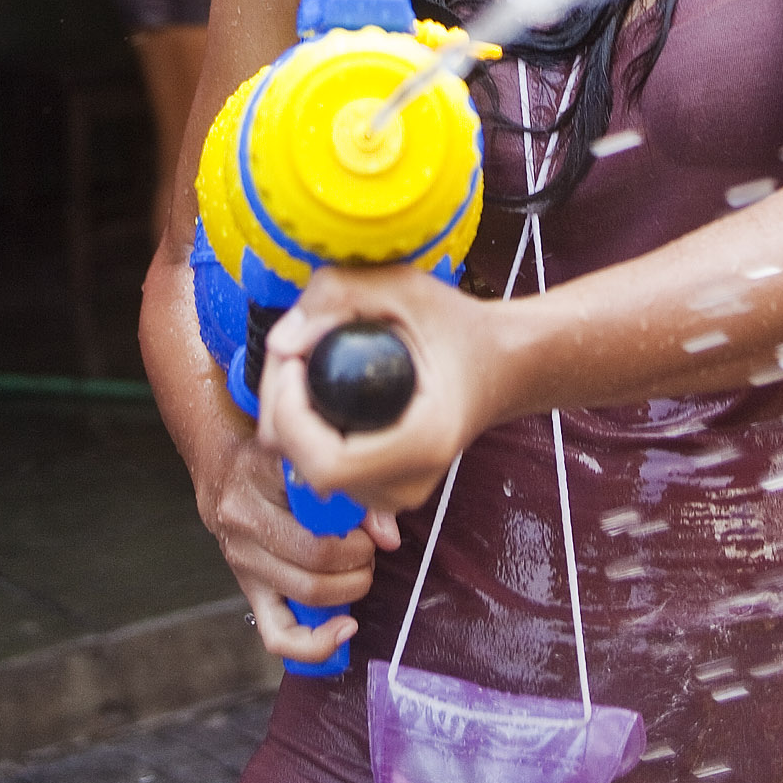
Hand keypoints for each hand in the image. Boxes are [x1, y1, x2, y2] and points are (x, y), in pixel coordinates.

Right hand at [193, 424, 393, 666]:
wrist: (221, 471)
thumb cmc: (272, 461)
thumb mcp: (308, 458)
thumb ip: (355, 493)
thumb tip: (389, 539)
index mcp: (261, 476)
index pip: (319, 508)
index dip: (355, 526)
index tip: (368, 530)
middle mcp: (246, 521)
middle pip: (316, 556)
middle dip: (357, 561)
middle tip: (366, 552)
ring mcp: (244, 560)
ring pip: (306, 592)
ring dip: (347, 590)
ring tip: (356, 574)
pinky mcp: (247, 589)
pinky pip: (278, 635)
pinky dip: (315, 644)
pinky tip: (342, 630)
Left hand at [259, 263, 509, 517]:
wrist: (503, 366)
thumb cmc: (458, 325)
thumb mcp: (404, 286)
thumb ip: (337, 294)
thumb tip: (280, 345)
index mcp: (421, 443)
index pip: (324, 463)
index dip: (290, 412)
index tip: (296, 358)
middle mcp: (408, 483)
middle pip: (305, 465)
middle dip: (281, 406)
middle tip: (295, 352)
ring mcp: (396, 496)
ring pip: (306, 470)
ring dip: (289, 418)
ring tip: (311, 369)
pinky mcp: (384, 494)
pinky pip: (320, 470)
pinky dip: (306, 432)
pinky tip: (323, 394)